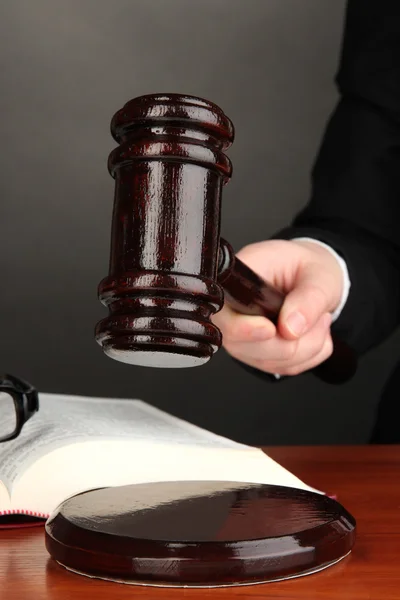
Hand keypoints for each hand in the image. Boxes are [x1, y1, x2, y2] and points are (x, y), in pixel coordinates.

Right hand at [212, 239, 343, 375]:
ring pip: (266, 360)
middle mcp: (232, 311)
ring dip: (306, 348)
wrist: (315, 279)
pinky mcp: (257, 353)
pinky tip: (314, 333)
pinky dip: (308, 356)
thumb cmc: (310, 268)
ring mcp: (242, 335)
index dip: (243, 329)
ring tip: (320, 319)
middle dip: (290, 343)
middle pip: (240, 345)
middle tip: (320, 318)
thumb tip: (291, 327)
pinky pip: (282, 368)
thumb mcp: (319, 274)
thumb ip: (309, 298)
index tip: (270, 329)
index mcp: (238, 280)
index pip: (222, 313)